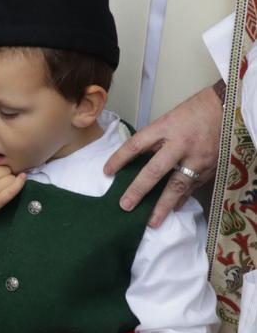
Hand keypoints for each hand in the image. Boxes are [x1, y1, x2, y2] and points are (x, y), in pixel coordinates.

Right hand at [0, 150, 26, 226]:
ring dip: (10, 178)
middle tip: (1, 175)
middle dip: (5, 169)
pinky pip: (13, 189)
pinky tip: (22, 178)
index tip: (0, 157)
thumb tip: (0, 156)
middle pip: (5, 167)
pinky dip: (20, 183)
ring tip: (5, 182)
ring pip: (11, 176)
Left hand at [105, 83, 222, 225]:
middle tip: (125, 206)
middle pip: (155, 170)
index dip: (120, 159)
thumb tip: (137, 160)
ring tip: (152, 222)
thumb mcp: (169, 119)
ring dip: (164, 205)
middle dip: (139, 189)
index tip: (107, 172)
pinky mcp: (210, 167)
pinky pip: (193, 187)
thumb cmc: (193, 112)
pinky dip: (183, 199)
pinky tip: (174, 209)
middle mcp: (180, 144)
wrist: (226, 110)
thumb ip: (155, 140)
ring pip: (178, 185)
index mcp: (165, 128)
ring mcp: (197, 158)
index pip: (136, 145)